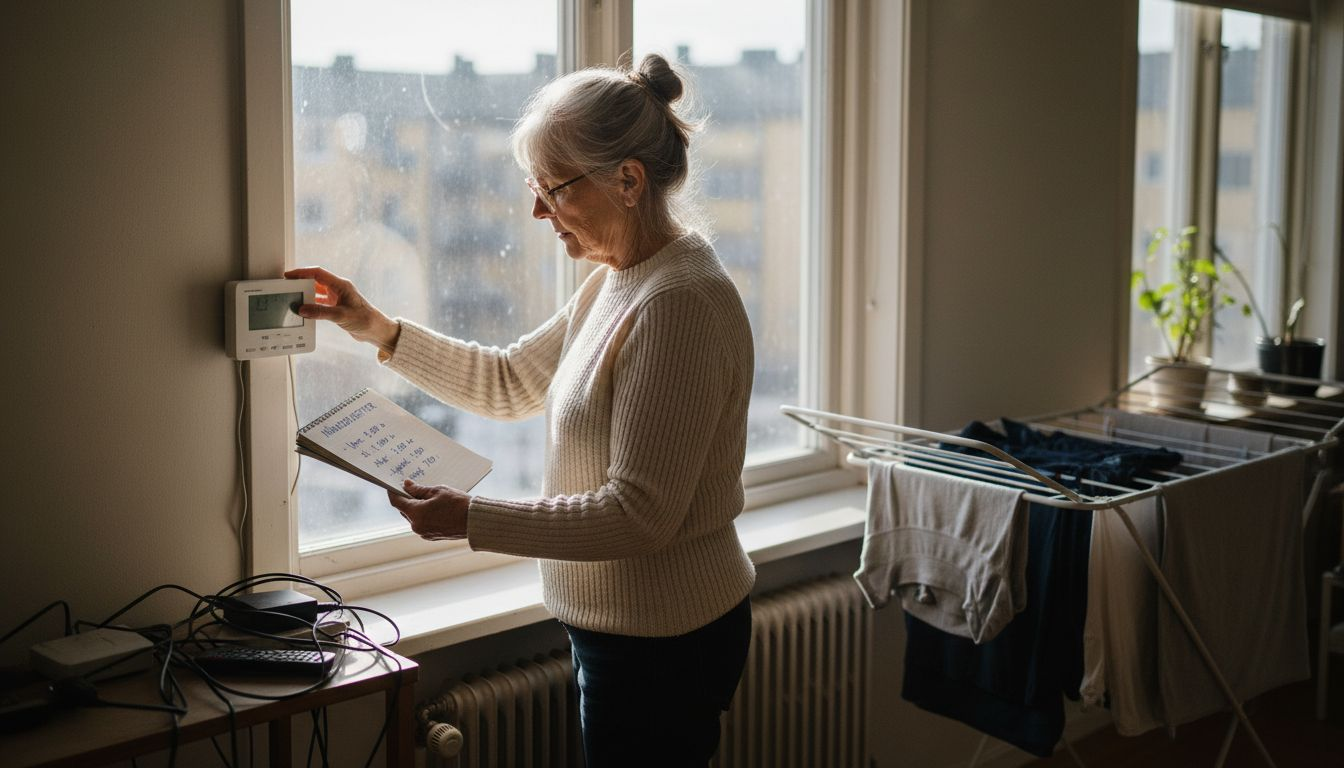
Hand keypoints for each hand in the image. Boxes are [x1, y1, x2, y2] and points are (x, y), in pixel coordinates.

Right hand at [284, 266, 400, 353]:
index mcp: (341, 285)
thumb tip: (302, 309)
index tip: (289, 275)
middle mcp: (339, 289)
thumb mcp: (341, 315)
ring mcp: (337, 298)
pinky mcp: (337, 307)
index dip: (302, 272)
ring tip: (293, 296)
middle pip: (316, 280)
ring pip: (317, 291)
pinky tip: (304, 309)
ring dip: (306, 293)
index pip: (318, 273)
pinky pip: (320, 302)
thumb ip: (320, 312)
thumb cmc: (365, 319)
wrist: (375, 330)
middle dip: (301, 282)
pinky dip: (311, 304)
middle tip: (287, 286)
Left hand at [388, 480, 469, 540]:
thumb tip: (407, 485)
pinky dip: (424, 515)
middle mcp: (417, 526)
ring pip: (413, 517)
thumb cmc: (458, 504)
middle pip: (404, 510)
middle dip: (407, 499)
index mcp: (416, 513)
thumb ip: (419, 489)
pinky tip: (434, 508)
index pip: (396, 501)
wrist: (475, 521)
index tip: (392, 484)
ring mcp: (424, 533)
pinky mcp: (431, 536)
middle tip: (413, 488)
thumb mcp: (437, 491)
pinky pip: (422, 524)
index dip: (393, 492)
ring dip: (416, 508)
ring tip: (428, 497)